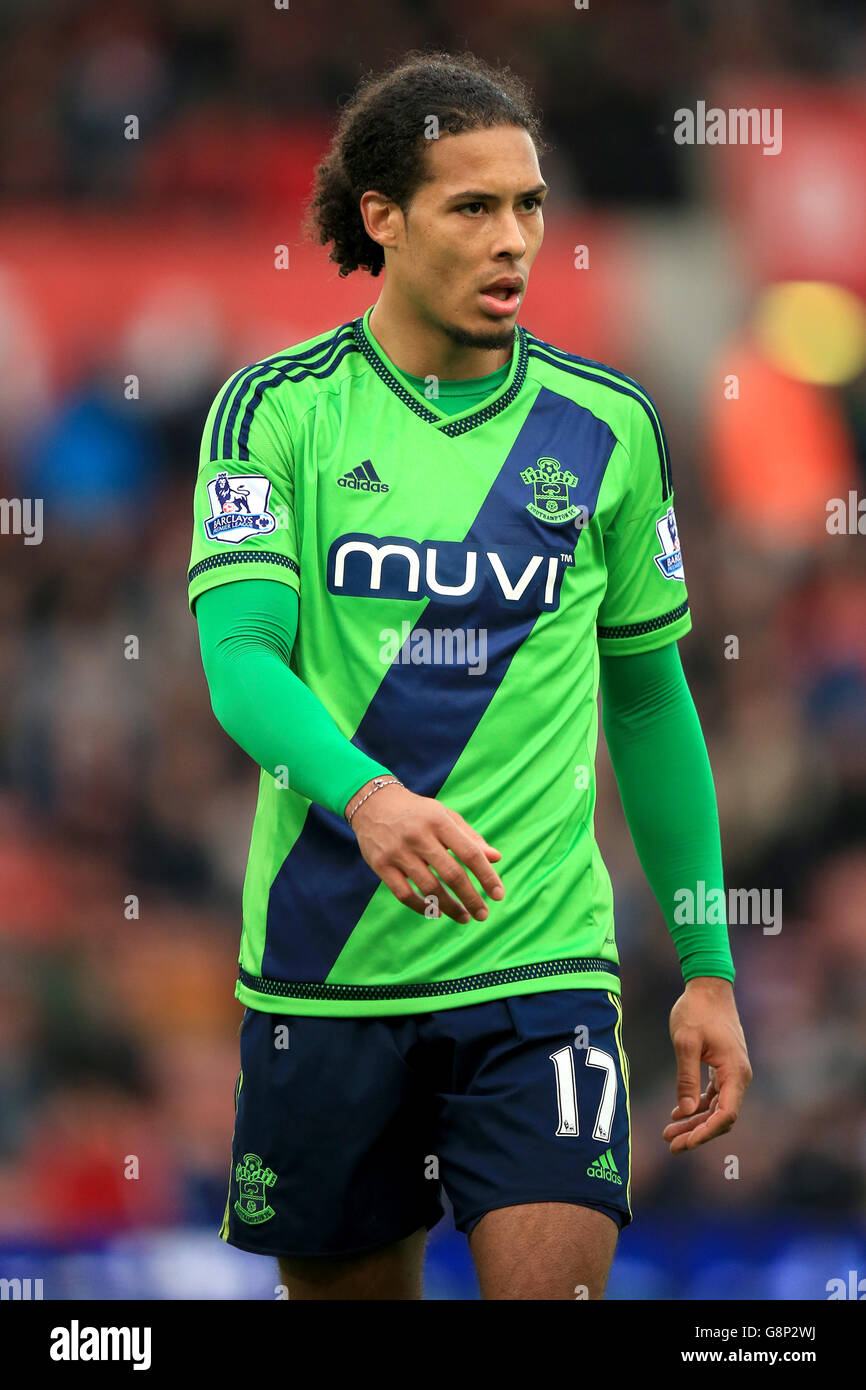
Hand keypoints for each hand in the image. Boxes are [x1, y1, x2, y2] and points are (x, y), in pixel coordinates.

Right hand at [346, 780, 503, 923]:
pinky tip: (437, 912)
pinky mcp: (381, 864)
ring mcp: (398, 851)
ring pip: (429, 888)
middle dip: (471, 898)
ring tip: (464, 917)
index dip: (486, 876)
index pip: (469, 853)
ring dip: (450, 907)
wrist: (373, 803)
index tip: (498, 895)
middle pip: (451, 874)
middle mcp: (419, 836)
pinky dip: (422, 907)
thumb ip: (470, 837)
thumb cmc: (418, 812)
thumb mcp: (445, 816)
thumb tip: (496, 858)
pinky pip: (404, 894)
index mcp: (439, 821)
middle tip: (483, 914)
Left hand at [663, 977, 751, 1153]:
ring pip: (716, 1107)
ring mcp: (732, 1072)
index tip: (685, 1142)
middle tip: (671, 1145)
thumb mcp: (685, 1042)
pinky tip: (677, 1113)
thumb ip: (685, 1077)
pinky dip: (697, 1105)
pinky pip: (713, 1095)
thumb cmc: (697, 1011)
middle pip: (721, 1116)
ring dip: (694, 1121)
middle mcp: (738, 1076)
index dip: (706, 1132)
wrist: (708, 987)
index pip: (726, 1114)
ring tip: (668, 1133)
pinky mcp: (723, 1067)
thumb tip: (684, 1111)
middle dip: (697, 1132)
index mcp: (734, 1072)